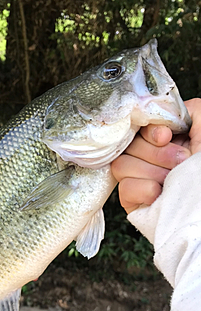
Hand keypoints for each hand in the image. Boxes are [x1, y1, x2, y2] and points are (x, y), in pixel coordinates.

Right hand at [111, 98, 200, 213]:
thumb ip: (188, 110)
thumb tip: (164, 109)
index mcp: (167, 141)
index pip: (139, 127)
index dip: (150, 132)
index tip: (166, 137)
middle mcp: (151, 159)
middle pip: (129, 145)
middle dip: (156, 154)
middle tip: (179, 163)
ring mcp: (140, 180)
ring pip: (122, 165)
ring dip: (151, 172)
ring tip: (171, 180)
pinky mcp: (133, 201)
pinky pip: (124, 188)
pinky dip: (144, 190)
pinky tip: (160, 194)